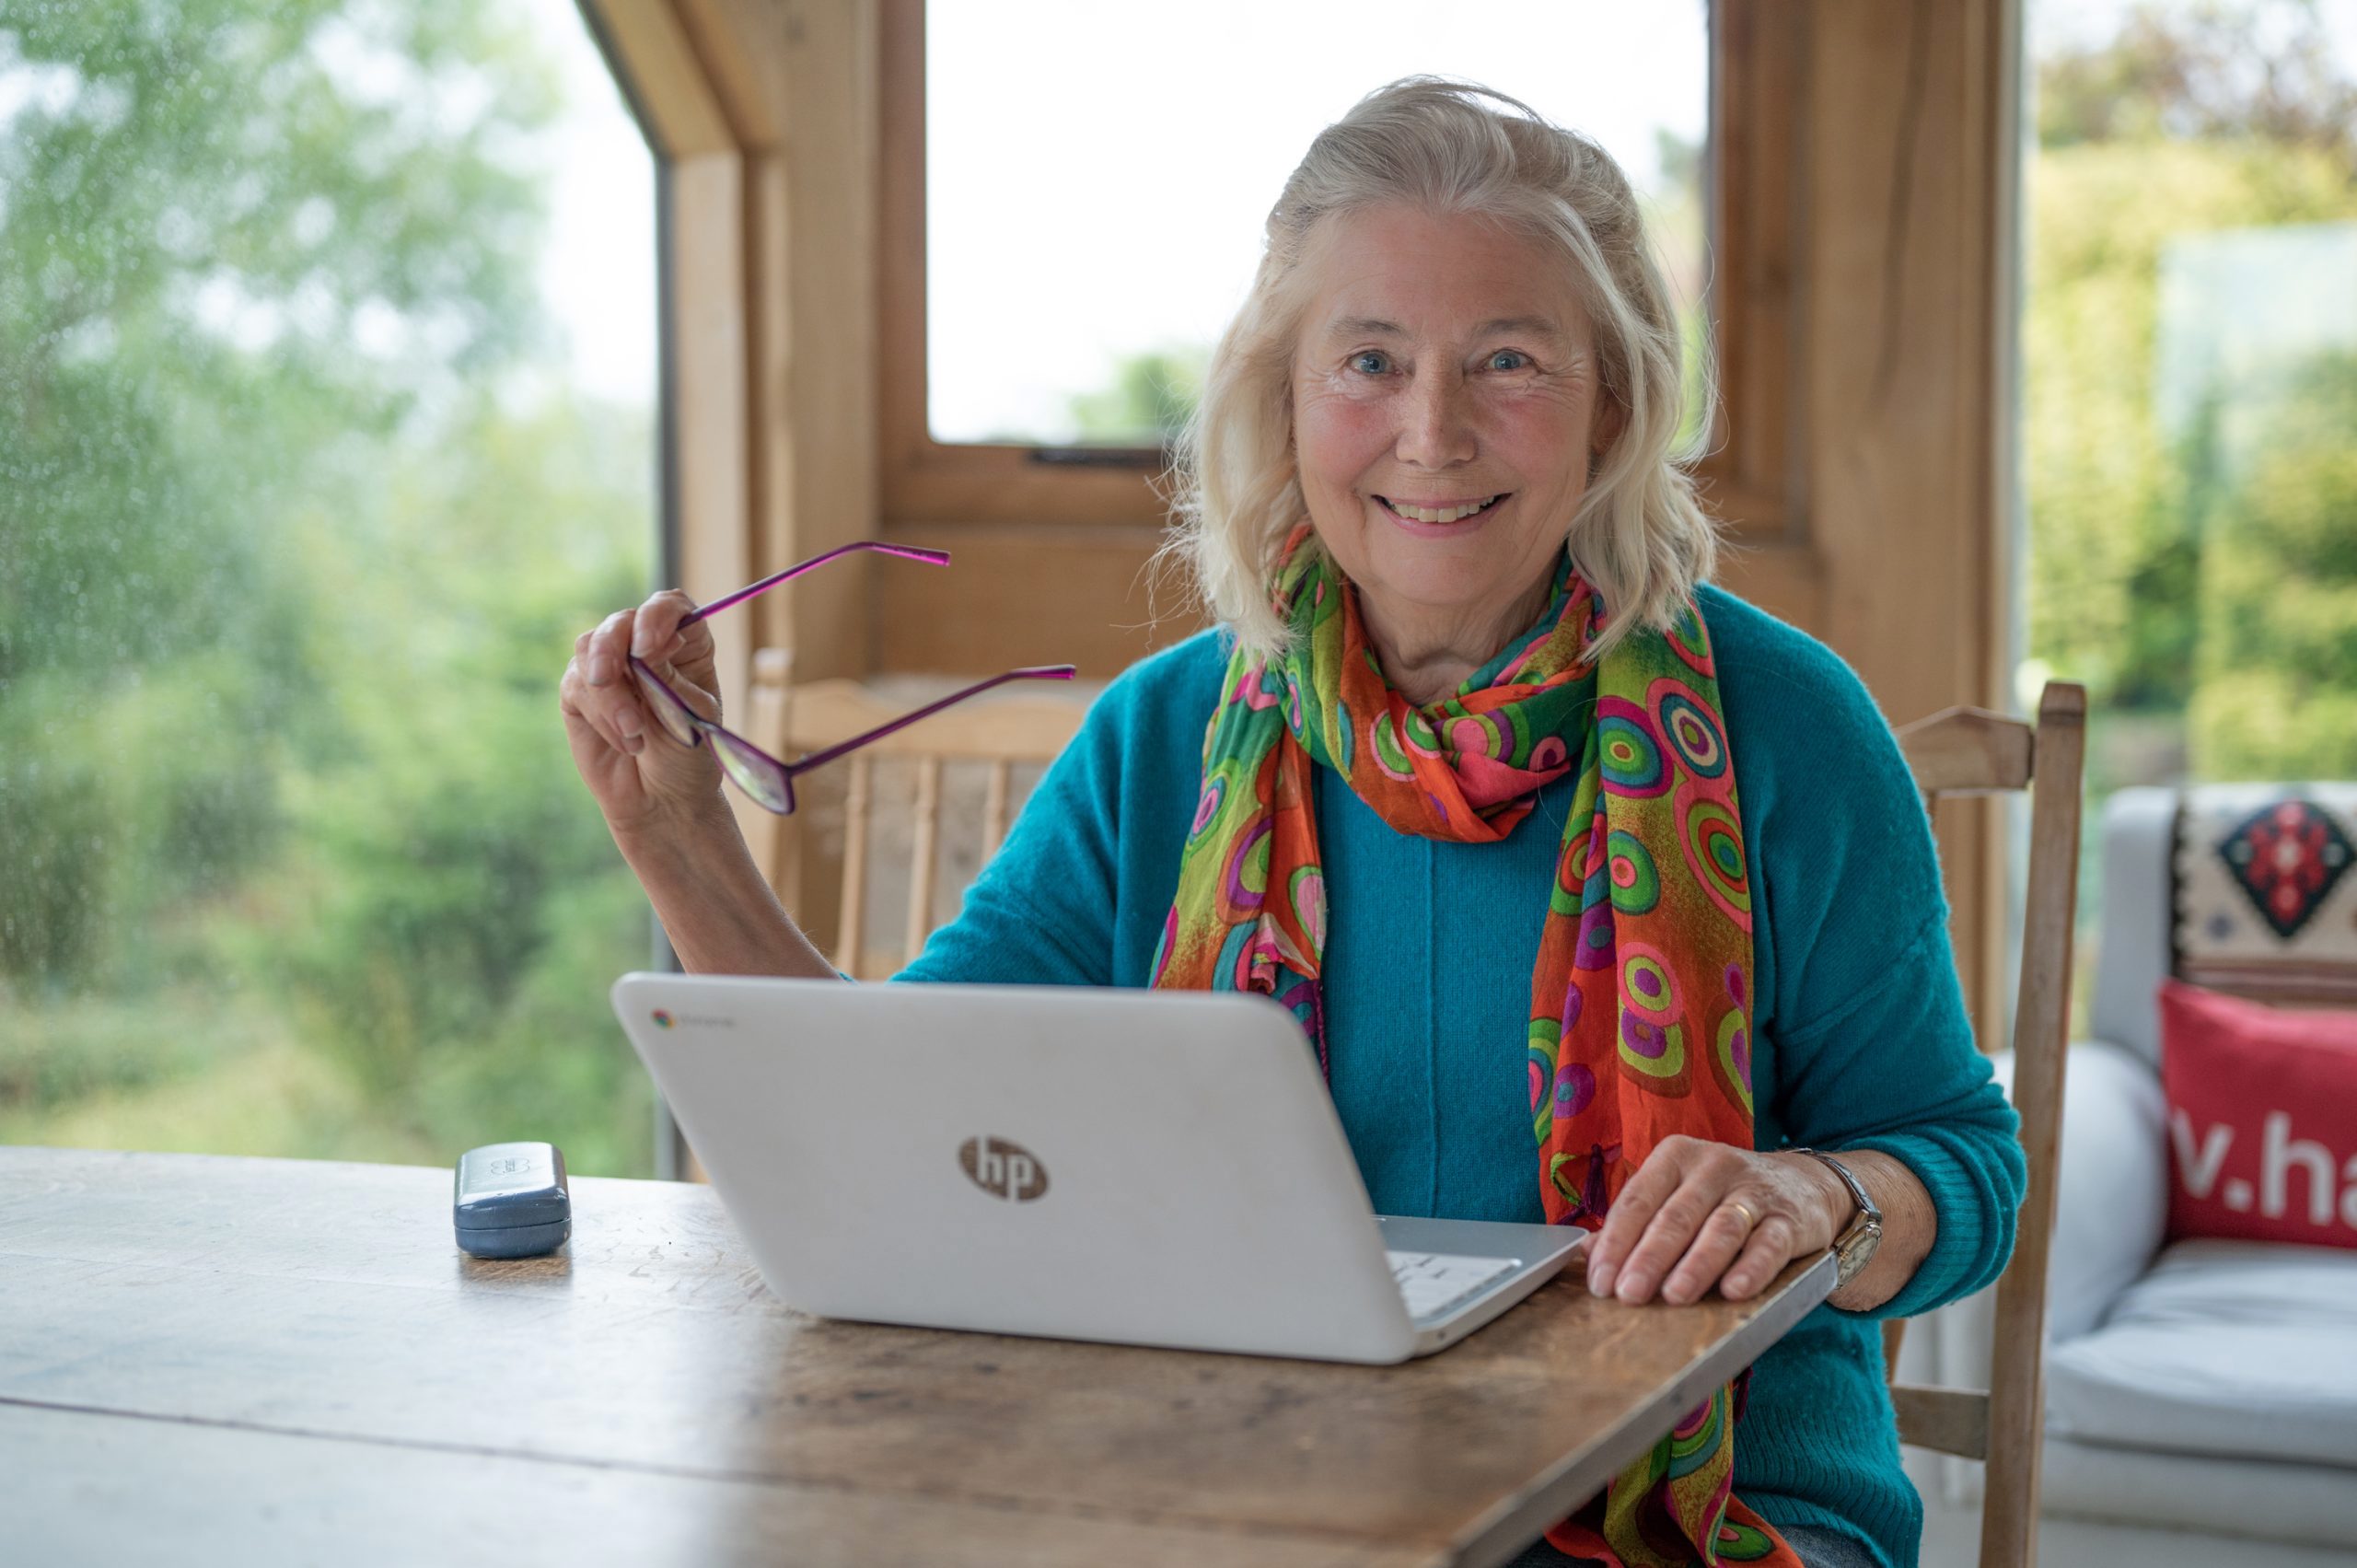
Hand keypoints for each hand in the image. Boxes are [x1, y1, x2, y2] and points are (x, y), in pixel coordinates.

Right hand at [558, 589, 726, 835]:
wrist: (665, 801)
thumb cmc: (689, 757)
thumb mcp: (690, 716)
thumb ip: (665, 679)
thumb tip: (641, 646)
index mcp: (685, 645)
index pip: (669, 607)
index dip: (656, 616)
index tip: (650, 646)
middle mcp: (645, 649)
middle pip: (620, 623)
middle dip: (613, 651)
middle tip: (610, 680)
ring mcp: (610, 668)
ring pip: (591, 651)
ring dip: (610, 695)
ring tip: (635, 734)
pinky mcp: (580, 694)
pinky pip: (577, 687)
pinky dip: (601, 715)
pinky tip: (625, 743)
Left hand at [1583, 1137, 1850, 1305]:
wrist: (1803, 1185)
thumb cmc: (1721, 1197)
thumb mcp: (1677, 1196)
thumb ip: (1636, 1223)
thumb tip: (1585, 1254)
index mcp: (1675, 1157)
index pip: (1637, 1200)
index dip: (1616, 1243)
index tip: (1600, 1283)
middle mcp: (1713, 1166)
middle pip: (1674, 1216)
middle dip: (1648, 1258)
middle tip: (1628, 1295)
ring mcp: (1753, 1190)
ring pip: (1719, 1229)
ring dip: (1695, 1264)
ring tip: (1674, 1296)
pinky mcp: (1789, 1218)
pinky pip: (1768, 1244)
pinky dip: (1751, 1268)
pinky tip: (1733, 1290)